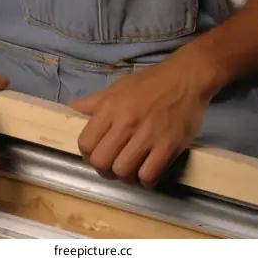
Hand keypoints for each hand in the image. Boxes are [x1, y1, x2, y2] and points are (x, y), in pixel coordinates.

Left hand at [69, 58, 209, 187]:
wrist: (185, 77)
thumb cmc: (150, 82)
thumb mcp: (118, 86)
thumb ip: (95, 101)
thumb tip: (72, 106)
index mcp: (110, 107)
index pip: (86, 143)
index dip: (88, 154)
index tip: (98, 154)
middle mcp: (126, 122)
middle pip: (101, 162)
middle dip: (104, 169)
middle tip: (114, 165)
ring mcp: (148, 135)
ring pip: (123, 171)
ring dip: (126, 176)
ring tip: (132, 169)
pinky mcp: (168, 146)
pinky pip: (149, 175)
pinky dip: (146, 180)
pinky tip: (149, 170)